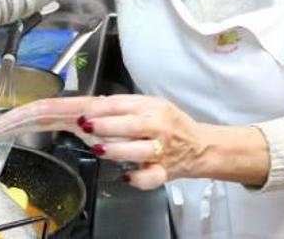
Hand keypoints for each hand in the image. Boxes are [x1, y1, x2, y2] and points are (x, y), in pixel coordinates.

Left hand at [77, 94, 206, 189]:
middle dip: (105, 126)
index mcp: (153, 107)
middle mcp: (158, 127)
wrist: (200, 147)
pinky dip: (138, 179)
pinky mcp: (164, 172)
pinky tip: (126, 176)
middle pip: (131, 125)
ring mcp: (162, 150)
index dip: (100, 108)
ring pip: (138, 151)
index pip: (122, 104)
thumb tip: (92, 106)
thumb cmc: (171, 124)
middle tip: (86, 126)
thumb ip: (124, 106)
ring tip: (98, 149)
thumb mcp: (151, 106)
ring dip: (116, 150)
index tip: (82, 111)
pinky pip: (151, 178)